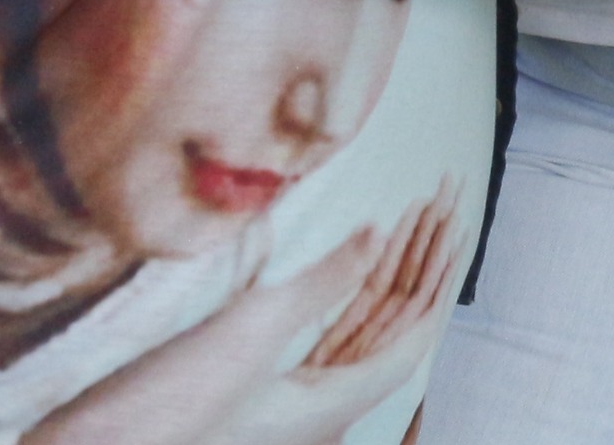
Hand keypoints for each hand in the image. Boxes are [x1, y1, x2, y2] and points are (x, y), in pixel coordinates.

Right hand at [35, 195, 460, 444]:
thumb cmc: (161, 414)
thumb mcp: (245, 334)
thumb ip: (319, 282)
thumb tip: (379, 233)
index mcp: (330, 408)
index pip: (413, 333)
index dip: (437, 272)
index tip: (452, 214)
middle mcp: (316, 413)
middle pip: (389, 330)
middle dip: (416, 262)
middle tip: (438, 200)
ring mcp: (283, 407)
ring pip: (353, 334)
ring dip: (380, 275)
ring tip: (406, 217)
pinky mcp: (250, 395)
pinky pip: (317, 342)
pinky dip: (338, 298)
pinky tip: (340, 266)